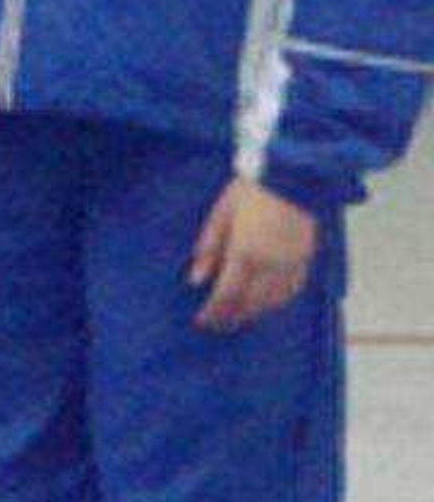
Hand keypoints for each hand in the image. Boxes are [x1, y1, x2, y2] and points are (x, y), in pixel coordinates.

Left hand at [188, 178, 318, 331]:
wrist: (295, 176)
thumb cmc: (253, 190)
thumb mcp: (221, 214)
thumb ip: (209, 249)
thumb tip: (196, 279)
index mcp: (245, 254)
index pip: (227, 296)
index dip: (214, 313)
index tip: (202, 321)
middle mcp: (270, 266)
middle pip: (250, 304)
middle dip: (232, 318)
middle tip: (217, 325)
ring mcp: (292, 264)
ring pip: (273, 302)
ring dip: (254, 313)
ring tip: (238, 317)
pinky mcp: (307, 259)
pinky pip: (292, 291)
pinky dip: (277, 302)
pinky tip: (267, 303)